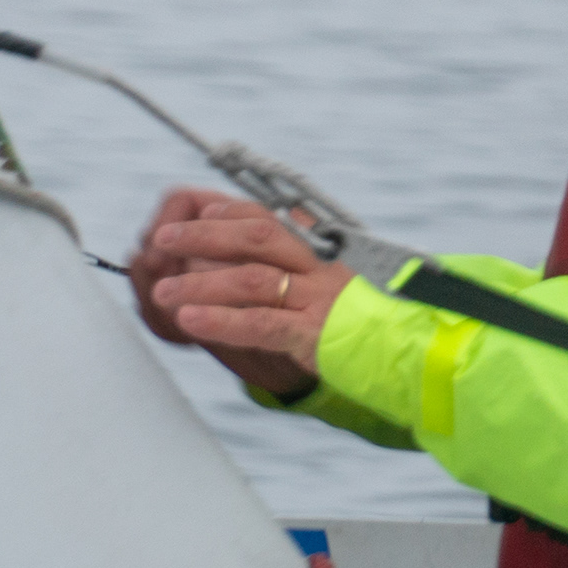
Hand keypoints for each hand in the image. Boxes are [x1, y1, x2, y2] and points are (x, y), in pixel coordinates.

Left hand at [126, 185, 350, 399]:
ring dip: (200, 283)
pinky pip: (261, 324)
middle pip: (256, 238)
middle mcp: (318, 269)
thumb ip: (293, 271)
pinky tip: (190, 320)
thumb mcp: (327, 290)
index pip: (269, 219)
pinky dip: (222, 320)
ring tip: (163, 292)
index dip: (231, 213)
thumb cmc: (358, 324)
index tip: (201, 212)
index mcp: (319, 254)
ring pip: (252, 279)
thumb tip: (237, 257)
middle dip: (204, 236)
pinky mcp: (313, 336)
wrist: (404, 356)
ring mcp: (317, 300)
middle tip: (164, 239)